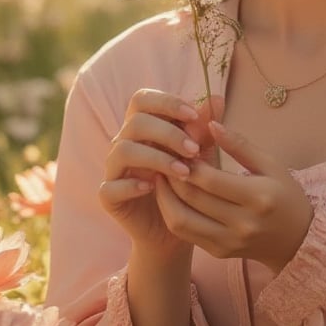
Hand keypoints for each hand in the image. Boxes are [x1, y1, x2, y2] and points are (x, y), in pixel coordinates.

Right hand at [98, 88, 223, 257]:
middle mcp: (124, 142)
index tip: (194, 115)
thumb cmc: (189, 183)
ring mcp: (114, 169)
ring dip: (156, 158)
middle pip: (135, 122)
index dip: (166, 102)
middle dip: (168, 132)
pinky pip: (111, 186)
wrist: (178, 227)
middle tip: (194, 149)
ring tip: (184, 172)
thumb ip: (205, 129)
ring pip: (123, 150)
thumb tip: (217, 98)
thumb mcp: (201, 155)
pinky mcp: (109, 195)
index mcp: (144, 126)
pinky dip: (132, 184)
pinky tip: (155, 187)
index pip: (143, 99)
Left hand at [156, 120, 313, 273]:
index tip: (181, 147)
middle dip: (172, 175)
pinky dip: (171, 212)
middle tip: (164, 157)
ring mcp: (229, 241)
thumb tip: (210, 123)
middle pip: (192, 197)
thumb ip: (240, 144)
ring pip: (180, 219)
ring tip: (162, 175)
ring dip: (165, 196)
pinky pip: (184, 233)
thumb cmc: (285, 196)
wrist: (297, 240)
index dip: (189, 162)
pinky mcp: (218, 252)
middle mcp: (243, 223)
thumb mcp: (271, 165)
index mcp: (258, 197)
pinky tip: (170, 195)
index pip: (210, 179)